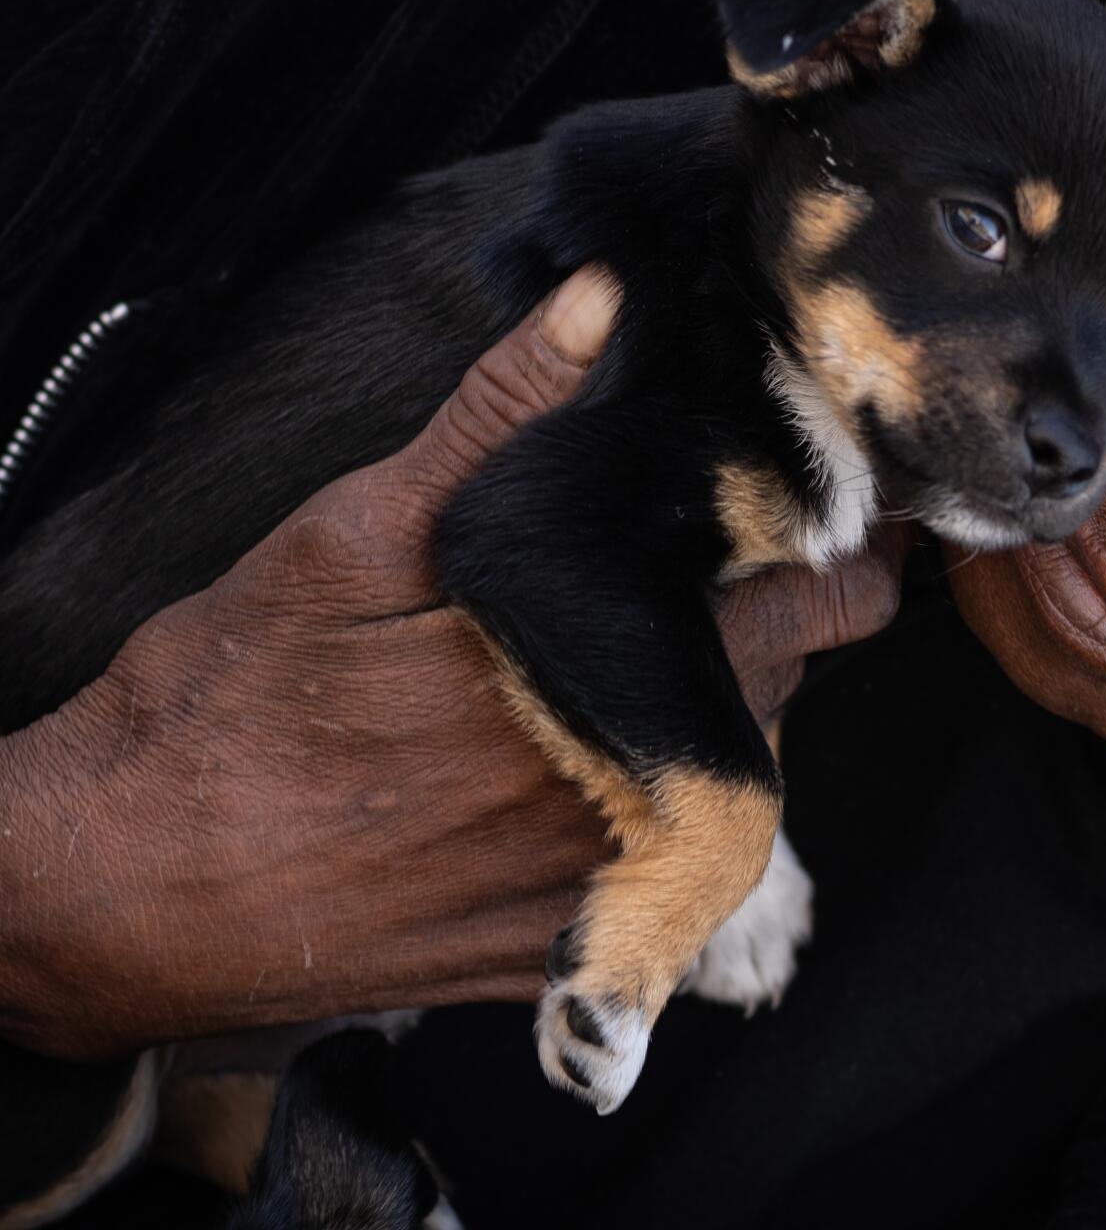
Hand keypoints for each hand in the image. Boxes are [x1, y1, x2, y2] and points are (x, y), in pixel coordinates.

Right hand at [0, 269, 902, 1059]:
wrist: (119, 894)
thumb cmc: (231, 702)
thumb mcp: (358, 535)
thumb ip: (496, 421)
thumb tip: (597, 299)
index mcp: (625, 664)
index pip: (826, 600)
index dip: (838, 546)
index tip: (823, 509)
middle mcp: (648, 788)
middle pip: (786, 681)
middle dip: (757, 615)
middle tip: (681, 561)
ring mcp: (616, 886)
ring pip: (731, 771)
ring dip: (698, 707)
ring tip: (600, 654)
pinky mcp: (570, 954)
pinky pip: (664, 867)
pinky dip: (639, 802)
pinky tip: (556, 757)